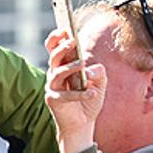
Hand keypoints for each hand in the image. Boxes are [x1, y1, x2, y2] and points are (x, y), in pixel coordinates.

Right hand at [43, 27, 105, 152]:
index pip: (55, 48)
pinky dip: (80, 94)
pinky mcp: (53, 101)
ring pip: (56, 73)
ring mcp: (52, 87)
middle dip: (62, 48)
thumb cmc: (88, 100)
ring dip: (69, 67)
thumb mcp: (100, 82)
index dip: (57, 38)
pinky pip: (65, 95)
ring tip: (81, 64)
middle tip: (73, 41)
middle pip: (54, 57)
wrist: (82, 123)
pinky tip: (92, 93)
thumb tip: (91, 68)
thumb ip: (99, 72)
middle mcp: (55, 75)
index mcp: (64, 66)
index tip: (64, 28)